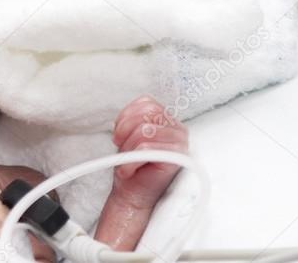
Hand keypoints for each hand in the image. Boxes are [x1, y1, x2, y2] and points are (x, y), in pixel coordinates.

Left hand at [109, 95, 188, 209]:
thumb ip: (133, 120)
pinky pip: (147, 149)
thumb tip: (127, 117)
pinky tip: (128, 170)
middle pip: (146, 114)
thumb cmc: (132, 165)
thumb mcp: (129, 135)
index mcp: (167, 119)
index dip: (126, 116)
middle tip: (119, 148)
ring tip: (125, 161)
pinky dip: (130, 160)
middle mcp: (178, 128)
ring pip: (144, 131)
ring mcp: (180, 142)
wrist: (133, 193)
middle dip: (125, 131)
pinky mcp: (177, 158)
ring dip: (127, 149)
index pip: (147, 103)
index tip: (117, 133)